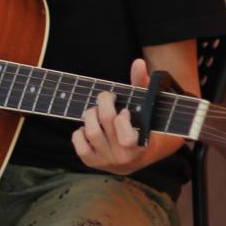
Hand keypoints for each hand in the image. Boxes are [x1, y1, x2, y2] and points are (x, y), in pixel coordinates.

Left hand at [71, 58, 150, 174]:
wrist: (137, 156)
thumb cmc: (142, 126)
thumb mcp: (146, 107)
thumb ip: (141, 84)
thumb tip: (138, 63)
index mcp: (141, 145)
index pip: (127, 137)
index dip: (121, 118)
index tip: (124, 110)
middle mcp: (124, 157)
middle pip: (105, 122)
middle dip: (103, 102)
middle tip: (106, 97)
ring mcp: (107, 161)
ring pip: (91, 132)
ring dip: (90, 115)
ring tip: (95, 110)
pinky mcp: (93, 163)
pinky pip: (79, 146)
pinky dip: (78, 133)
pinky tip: (86, 127)